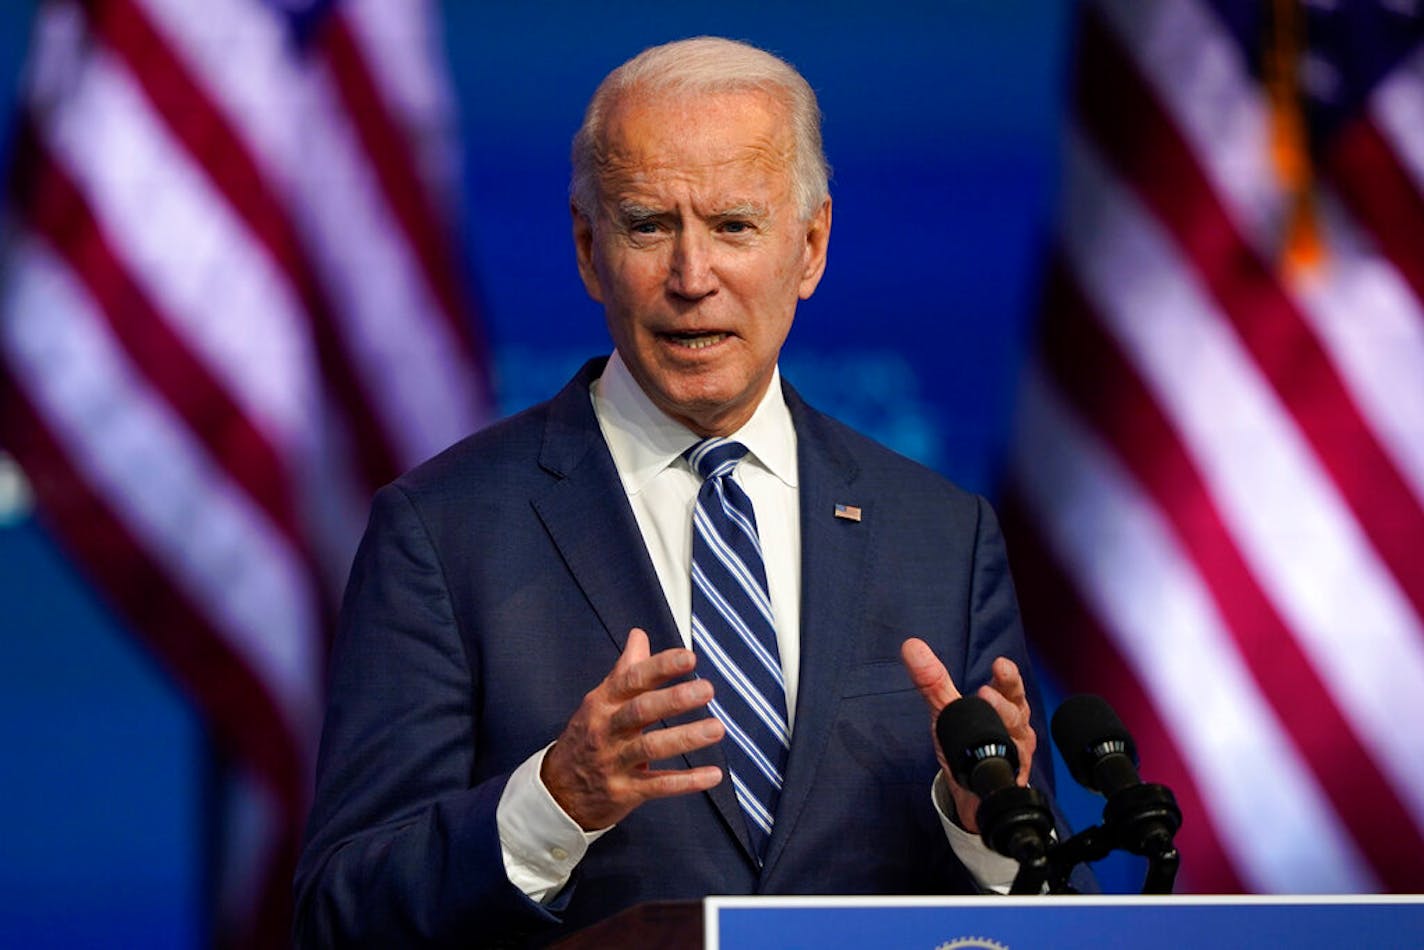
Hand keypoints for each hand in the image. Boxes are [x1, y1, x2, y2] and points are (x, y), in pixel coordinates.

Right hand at [542, 628, 724, 829]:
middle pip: (641, 710)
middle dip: (674, 698)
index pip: (632, 679)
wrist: (558, 791)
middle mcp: (607, 730)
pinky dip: (686, 781)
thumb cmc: (587, 737)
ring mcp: (614, 761)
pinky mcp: (624, 791)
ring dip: (685, 737)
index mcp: (603, 703)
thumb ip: (625, 670)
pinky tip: (712, 774)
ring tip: (716, 728)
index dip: (661, 667)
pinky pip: (658, 786)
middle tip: (706, 689)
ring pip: (650, 748)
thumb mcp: (600, 701)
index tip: (689, 658)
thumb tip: (639, 635)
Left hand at [900, 637, 1036, 832]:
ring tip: (987, 716)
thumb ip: (933, 681)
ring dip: (1003, 727)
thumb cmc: (968, 742)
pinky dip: (1007, 767)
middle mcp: (1016, 728)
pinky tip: (996, 763)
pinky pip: (1012, 772)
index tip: (999, 664)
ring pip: (1017, 739)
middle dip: (1003, 701)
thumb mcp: (948, 710)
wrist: (975, 789)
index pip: (1010, 686)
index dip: (1007, 676)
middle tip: (987, 692)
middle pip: (1017, 710)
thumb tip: (911, 646)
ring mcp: (1018, 754)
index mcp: (1005, 705)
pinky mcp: (1013, 779)